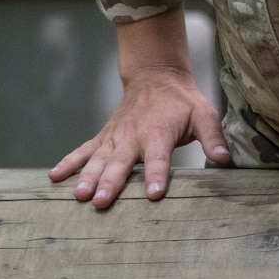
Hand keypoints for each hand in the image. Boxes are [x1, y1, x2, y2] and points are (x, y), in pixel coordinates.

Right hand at [48, 66, 230, 208]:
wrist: (156, 76)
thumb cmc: (182, 101)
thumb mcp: (204, 114)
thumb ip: (213, 138)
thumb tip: (224, 159)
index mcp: (159, 134)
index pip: (159, 159)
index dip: (156, 175)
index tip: (151, 194)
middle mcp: (133, 137)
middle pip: (120, 163)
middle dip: (110, 183)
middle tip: (99, 202)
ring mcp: (115, 137)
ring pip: (98, 159)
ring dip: (87, 176)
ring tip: (77, 195)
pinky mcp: (104, 137)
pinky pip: (83, 150)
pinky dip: (69, 162)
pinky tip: (54, 177)